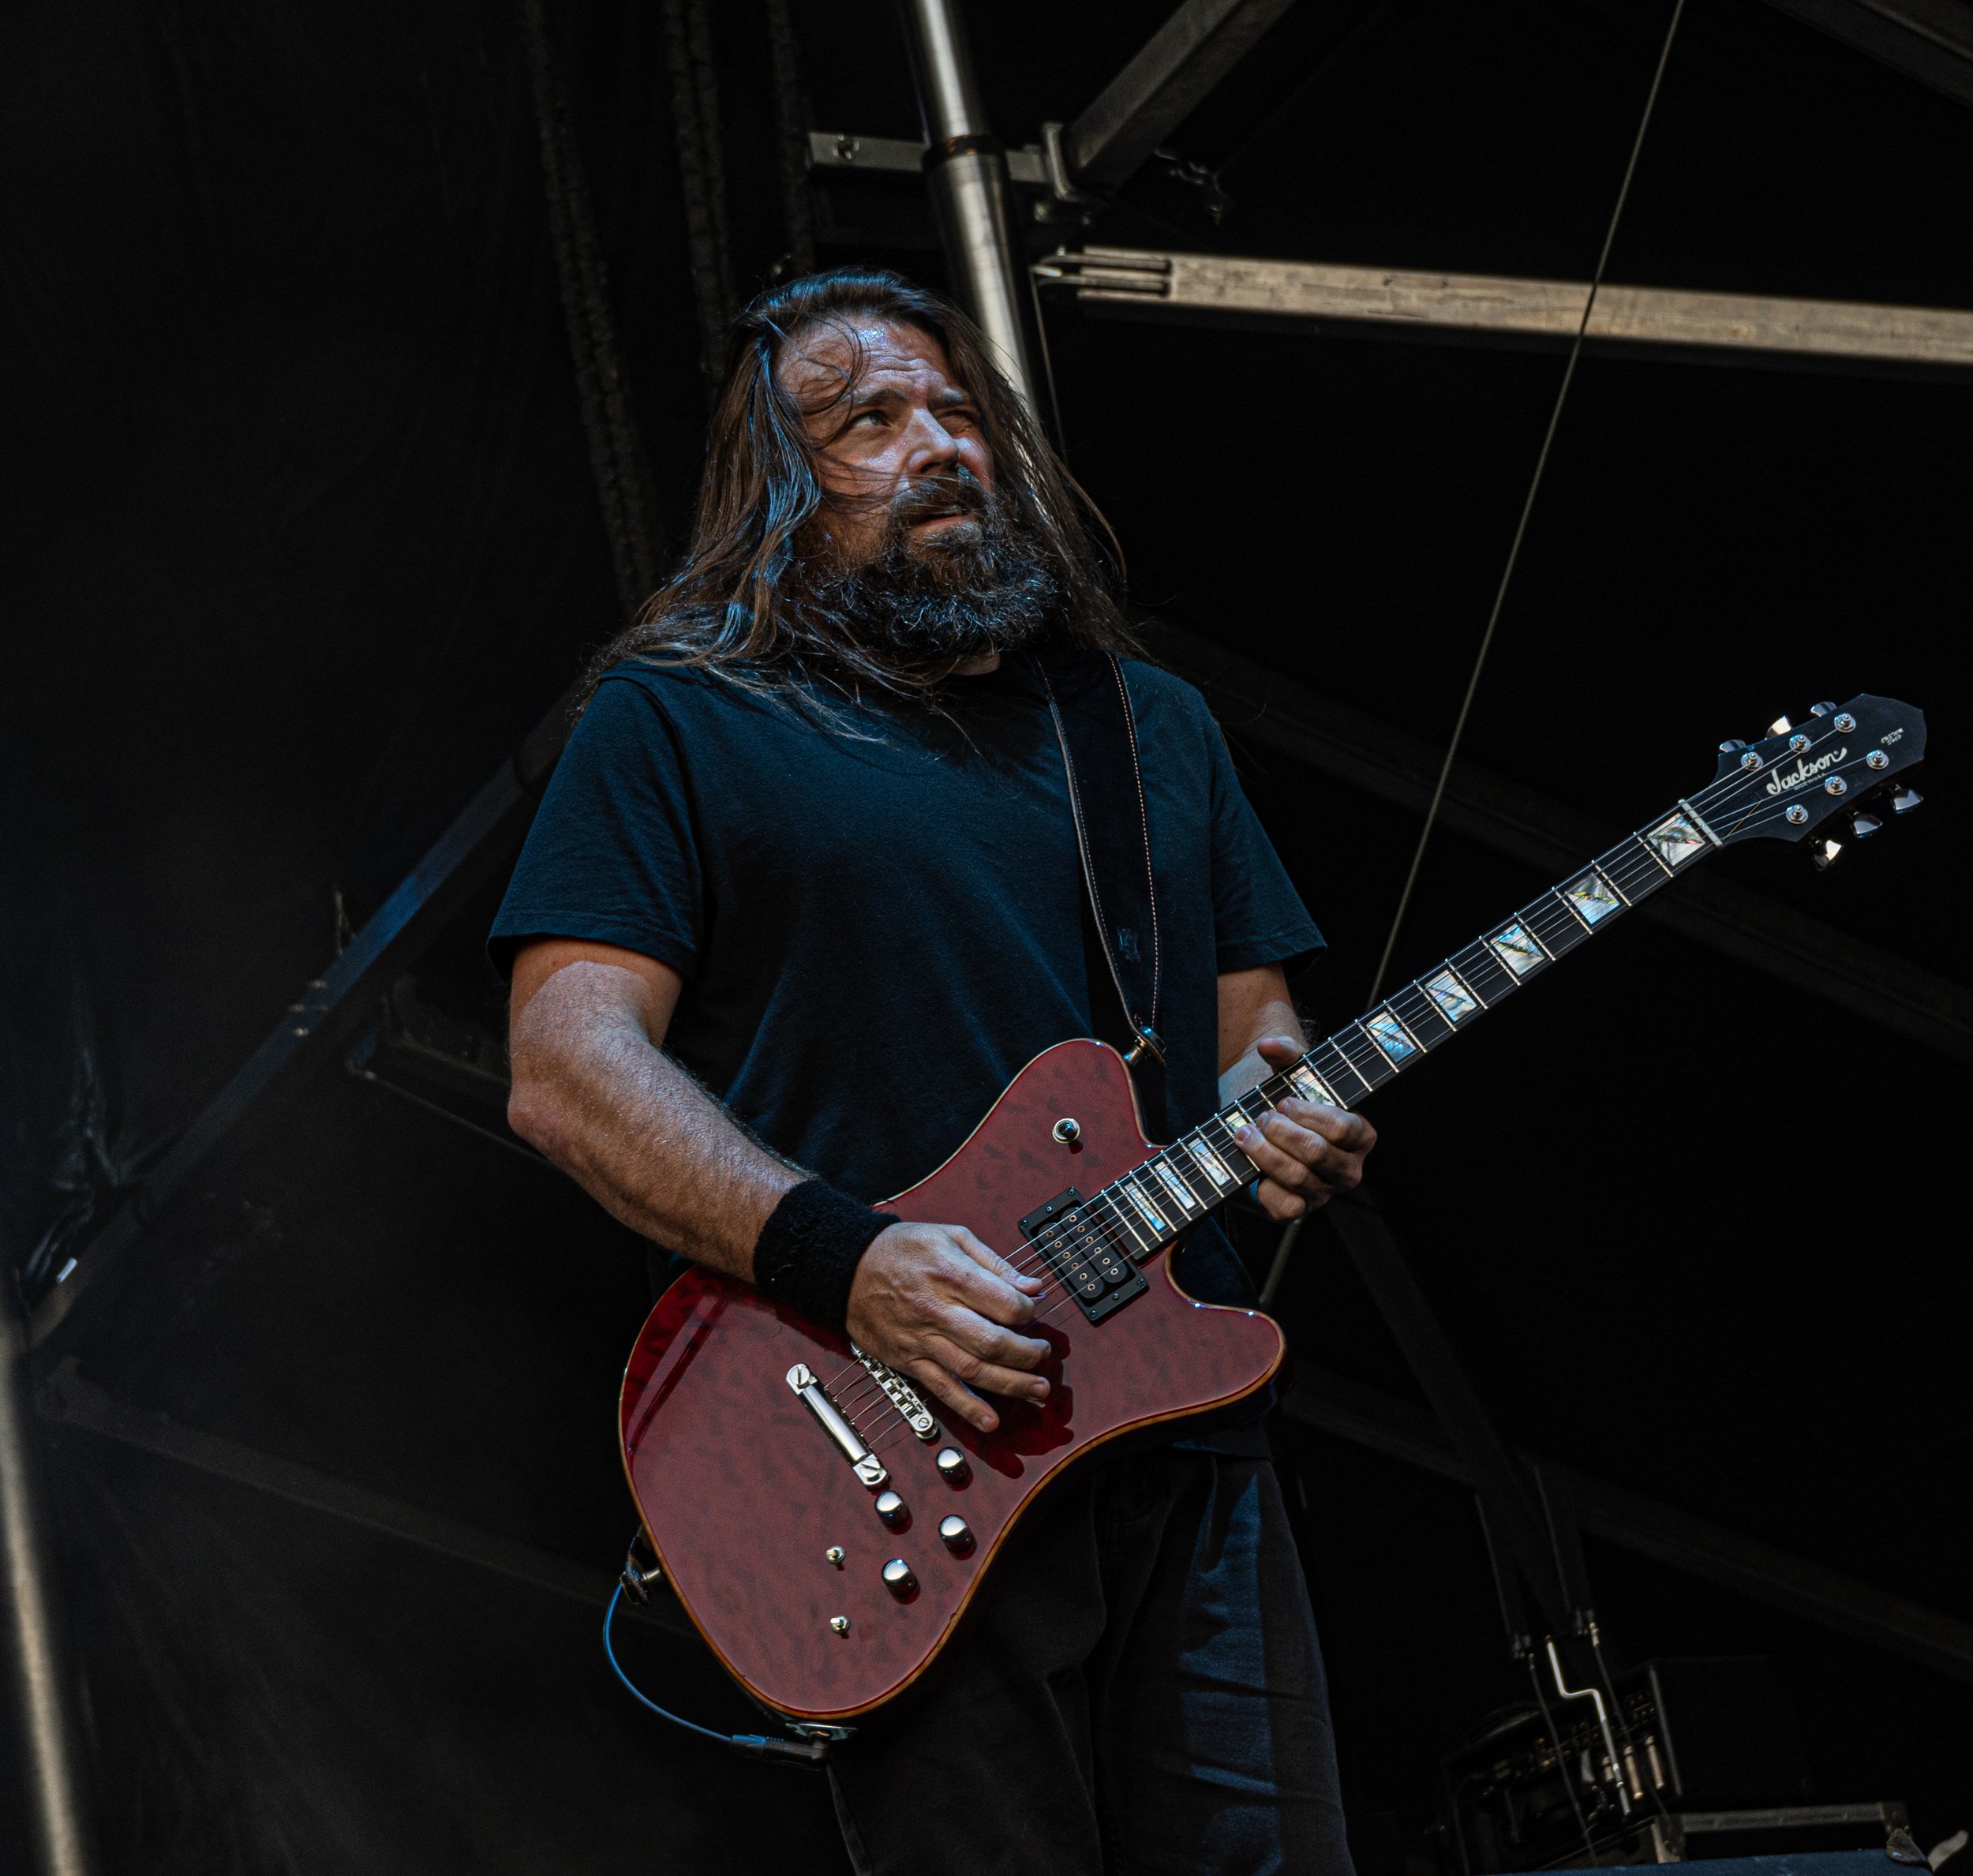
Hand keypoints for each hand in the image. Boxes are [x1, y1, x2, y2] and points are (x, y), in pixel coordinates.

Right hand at [846, 1222, 1051, 1434]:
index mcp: (951, 1275)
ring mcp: (922, 1340)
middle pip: (993, 1342)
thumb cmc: (901, 1248)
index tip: (1032, 1311)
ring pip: (973, 1370)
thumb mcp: (951, 1237)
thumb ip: (994, 1263)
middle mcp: (937, 1310)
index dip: (1028, 1311)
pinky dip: (967, 1407)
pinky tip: (990, 1421)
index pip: (1004, 1304)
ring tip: (1038, 1389)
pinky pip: (941, 1388)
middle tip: (1044, 1354)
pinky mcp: (908, 1360)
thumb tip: (1031, 1286)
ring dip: (1011, 1384)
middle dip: (1027, 1354)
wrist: (848, 1267)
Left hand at [1235, 1036, 1377, 1220]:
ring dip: (1264, 1152)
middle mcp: (1348, 1169)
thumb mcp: (1290, 1072)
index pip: (1344, 1128)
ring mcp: (1324, 1193)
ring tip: (1246, 1134)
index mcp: (1360, 1136)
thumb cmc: (1287, 1101)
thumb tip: (1269, 1045)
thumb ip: (1285, 1051)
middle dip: (1281, 1131)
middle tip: (1262, 1118)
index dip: (1308, 1115)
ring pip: (1297, 1177)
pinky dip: (1264, 1185)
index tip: (1284, 1102)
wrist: (1261, 1130)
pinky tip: (1251, 1167)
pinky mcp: (1298, 1211)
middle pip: (1317, 1152)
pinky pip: (1286, 1207)